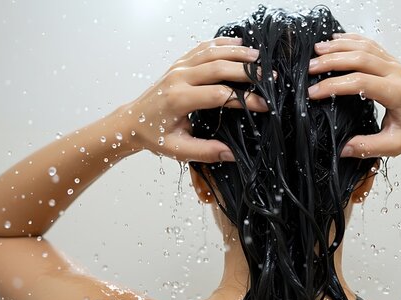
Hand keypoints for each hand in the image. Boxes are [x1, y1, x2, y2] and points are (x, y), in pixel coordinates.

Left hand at [124, 37, 268, 162]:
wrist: (132, 120)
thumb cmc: (154, 135)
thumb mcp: (178, 150)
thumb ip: (205, 151)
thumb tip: (232, 154)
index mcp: (179, 99)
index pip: (219, 95)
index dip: (244, 99)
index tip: (264, 105)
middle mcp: (179, 78)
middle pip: (218, 67)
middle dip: (246, 71)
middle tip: (268, 76)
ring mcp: (178, 67)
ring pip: (212, 52)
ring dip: (237, 53)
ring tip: (259, 57)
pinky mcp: (179, 63)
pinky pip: (202, 47)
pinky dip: (222, 43)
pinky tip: (238, 44)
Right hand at [307, 33, 400, 157]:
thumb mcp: (394, 146)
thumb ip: (368, 147)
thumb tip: (343, 149)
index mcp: (396, 93)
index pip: (361, 82)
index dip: (335, 85)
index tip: (314, 92)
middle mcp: (396, 73)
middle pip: (360, 58)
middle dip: (332, 61)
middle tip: (310, 68)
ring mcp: (394, 64)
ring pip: (364, 47)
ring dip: (339, 46)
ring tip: (317, 50)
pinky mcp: (391, 62)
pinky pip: (370, 44)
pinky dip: (351, 39)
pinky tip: (336, 40)